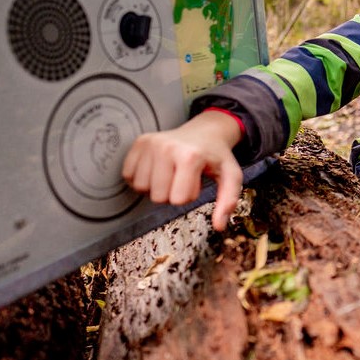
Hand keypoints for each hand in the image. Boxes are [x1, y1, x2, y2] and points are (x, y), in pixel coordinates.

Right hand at [122, 110, 243, 230]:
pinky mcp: (140, 142)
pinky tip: (157, 168)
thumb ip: (228, 200)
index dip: (189, 196)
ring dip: (155, 186)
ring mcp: (151, 143)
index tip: (196, 182)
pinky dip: (141, 177)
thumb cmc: (216, 156)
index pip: (178, 200)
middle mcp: (167, 147)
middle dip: (171, 193)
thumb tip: (219, 226)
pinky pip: (128, 175)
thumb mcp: (230, 175)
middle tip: (181, 178)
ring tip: (170, 173)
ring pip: (140, 187)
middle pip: (157, 197)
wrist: (205, 132)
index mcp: (190, 156)